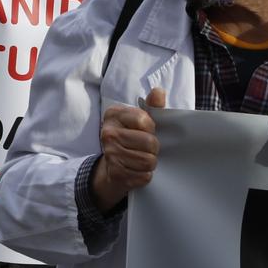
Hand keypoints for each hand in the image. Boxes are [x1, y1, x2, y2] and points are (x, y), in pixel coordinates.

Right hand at [93, 87, 164, 210]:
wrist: (112, 168)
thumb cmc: (131, 139)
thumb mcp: (141, 120)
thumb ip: (152, 106)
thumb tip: (159, 91)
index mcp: (114, 115)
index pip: (143, 119)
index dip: (151, 128)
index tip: (147, 131)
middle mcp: (108, 133)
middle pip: (149, 142)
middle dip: (153, 148)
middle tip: (147, 149)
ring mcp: (110, 153)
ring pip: (148, 160)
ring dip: (150, 162)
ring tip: (142, 159)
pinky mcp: (115, 173)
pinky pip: (143, 175)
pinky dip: (145, 175)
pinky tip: (137, 170)